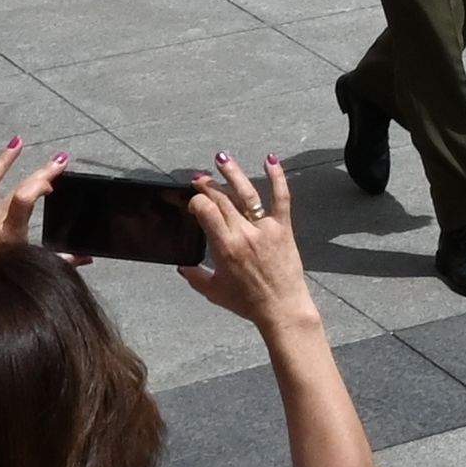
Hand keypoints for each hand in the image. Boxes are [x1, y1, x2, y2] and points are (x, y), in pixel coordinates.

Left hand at [0, 139, 56, 270]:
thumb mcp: (32, 270)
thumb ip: (61, 262)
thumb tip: (88, 258)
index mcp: (8, 236)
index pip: (23, 201)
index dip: (39, 184)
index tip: (55, 178)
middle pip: (10, 190)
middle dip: (35, 172)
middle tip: (56, 158)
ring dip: (1, 162)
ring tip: (17, 142)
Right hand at [174, 155, 316, 333]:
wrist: (282, 308)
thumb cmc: (247, 303)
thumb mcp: (213, 292)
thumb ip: (195, 276)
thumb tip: (181, 266)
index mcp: (225, 248)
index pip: (206, 212)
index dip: (197, 202)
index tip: (193, 202)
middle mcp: (244, 234)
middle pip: (223, 200)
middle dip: (208, 186)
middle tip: (199, 178)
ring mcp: (265, 228)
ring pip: (247, 193)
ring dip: (233, 173)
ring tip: (222, 158)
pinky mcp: (283, 227)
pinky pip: (281, 198)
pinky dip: (278, 177)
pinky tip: (270, 159)